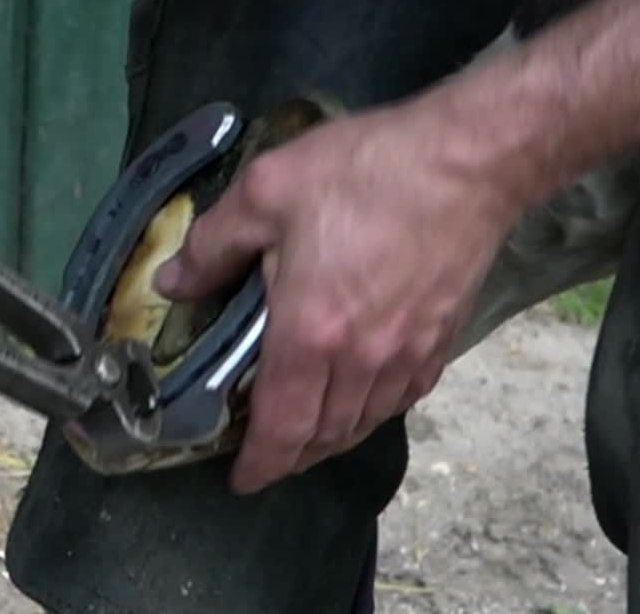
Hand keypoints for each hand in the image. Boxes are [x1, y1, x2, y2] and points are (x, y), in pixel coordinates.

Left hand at [154, 94, 518, 492]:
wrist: (470, 160)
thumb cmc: (364, 170)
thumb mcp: (265, 191)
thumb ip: (212, 245)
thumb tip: (170, 286)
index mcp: (310, 333)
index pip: (281, 426)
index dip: (260, 462)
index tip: (242, 479)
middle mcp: (360, 360)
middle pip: (323, 435)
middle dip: (290, 456)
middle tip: (265, 456)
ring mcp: (407, 353)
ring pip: (363, 421)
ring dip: (329, 438)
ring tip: (305, 433)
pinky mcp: (442, 338)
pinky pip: (401, 398)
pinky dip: (371, 412)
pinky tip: (361, 399)